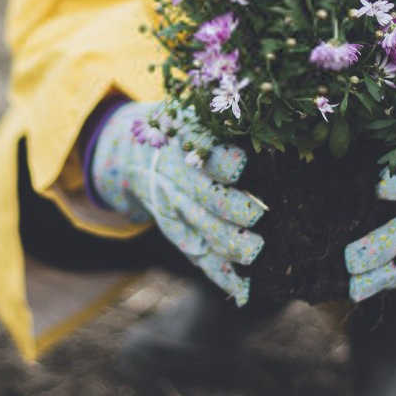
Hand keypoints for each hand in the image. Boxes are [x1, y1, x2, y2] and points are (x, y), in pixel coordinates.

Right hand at [88, 102, 265, 304]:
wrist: (129, 152)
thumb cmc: (177, 125)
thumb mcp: (189, 110)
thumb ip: (222, 114)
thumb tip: (265, 102)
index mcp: (186, 147)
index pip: (206, 157)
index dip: (224, 162)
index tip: (241, 165)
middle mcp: (180, 182)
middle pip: (208, 200)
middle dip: (236, 209)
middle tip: (259, 213)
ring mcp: (177, 212)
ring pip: (206, 234)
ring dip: (233, 245)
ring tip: (256, 250)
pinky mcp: (178, 232)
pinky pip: (200, 258)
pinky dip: (222, 276)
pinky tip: (244, 293)